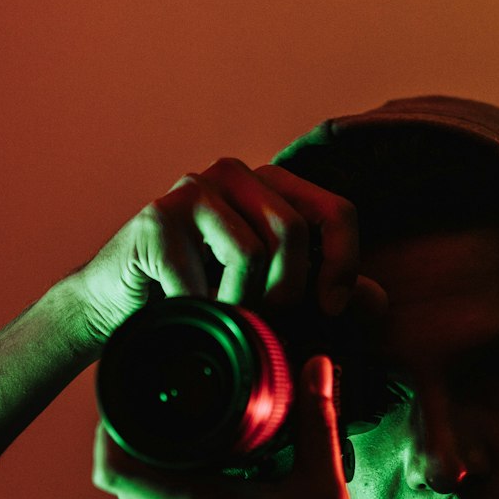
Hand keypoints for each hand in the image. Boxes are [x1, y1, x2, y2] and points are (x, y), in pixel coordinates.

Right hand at [67, 156, 383, 349]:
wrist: (120, 315)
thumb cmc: (203, 304)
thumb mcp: (274, 301)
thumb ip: (325, 296)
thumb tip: (378, 302)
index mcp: (273, 189)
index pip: (337, 210)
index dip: (343, 262)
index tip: (329, 310)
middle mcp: (236, 176)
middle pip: (293, 231)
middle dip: (286, 292)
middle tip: (263, 322)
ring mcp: (193, 189)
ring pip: (252, 251)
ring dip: (240, 304)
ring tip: (220, 316)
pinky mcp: (156, 218)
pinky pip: (202, 273)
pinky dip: (201, 309)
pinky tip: (185, 313)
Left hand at [92, 354, 366, 498]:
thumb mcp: (322, 494)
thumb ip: (317, 422)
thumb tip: (317, 367)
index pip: (112, 463)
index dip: (106, 425)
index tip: (126, 399)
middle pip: (121, 480)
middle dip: (138, 447)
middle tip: (171, 422)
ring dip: (150, 485)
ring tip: (188, 466)